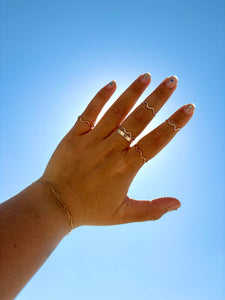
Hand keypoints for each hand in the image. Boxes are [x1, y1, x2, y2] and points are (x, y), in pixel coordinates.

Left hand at [40, 73, 194, 227]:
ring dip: (133, 92)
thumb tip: (179, 204)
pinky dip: (100, 98)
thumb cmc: (91, 210)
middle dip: (158, 99)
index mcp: (126, 168)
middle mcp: (111, 151)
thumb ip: (152, 210)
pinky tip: (112, 83)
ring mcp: (91, 141)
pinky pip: (89, 113)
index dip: (174, 124)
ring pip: (116, 112)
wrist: (55, 205)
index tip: (188, 108)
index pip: (156, 141)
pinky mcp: (74, 136)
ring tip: (147, 76)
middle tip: (172, 81)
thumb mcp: (123, 215)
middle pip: (139, 120)